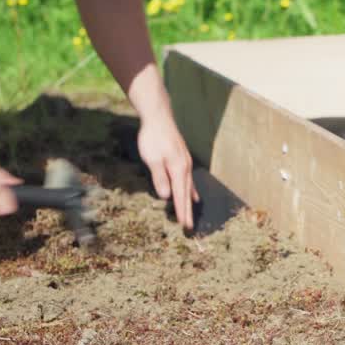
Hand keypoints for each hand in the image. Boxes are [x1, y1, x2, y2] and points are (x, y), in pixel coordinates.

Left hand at [137, 114, 197, 230]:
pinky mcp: (182, 159)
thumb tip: (166, 196)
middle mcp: (185, 167)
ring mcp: (185, 163)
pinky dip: (190, 190)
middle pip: (187, 193)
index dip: (182, 211)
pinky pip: (188, 179)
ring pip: (189, 187)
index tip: (184, 225)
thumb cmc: (153, 138)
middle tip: (188, 227)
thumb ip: (159, 178)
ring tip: (190, 215)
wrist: (159, 118)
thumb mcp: (152, 159)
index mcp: (178, 169)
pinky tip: (193, 195)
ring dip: (189, 202)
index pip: (180, 195)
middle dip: (187, 210)